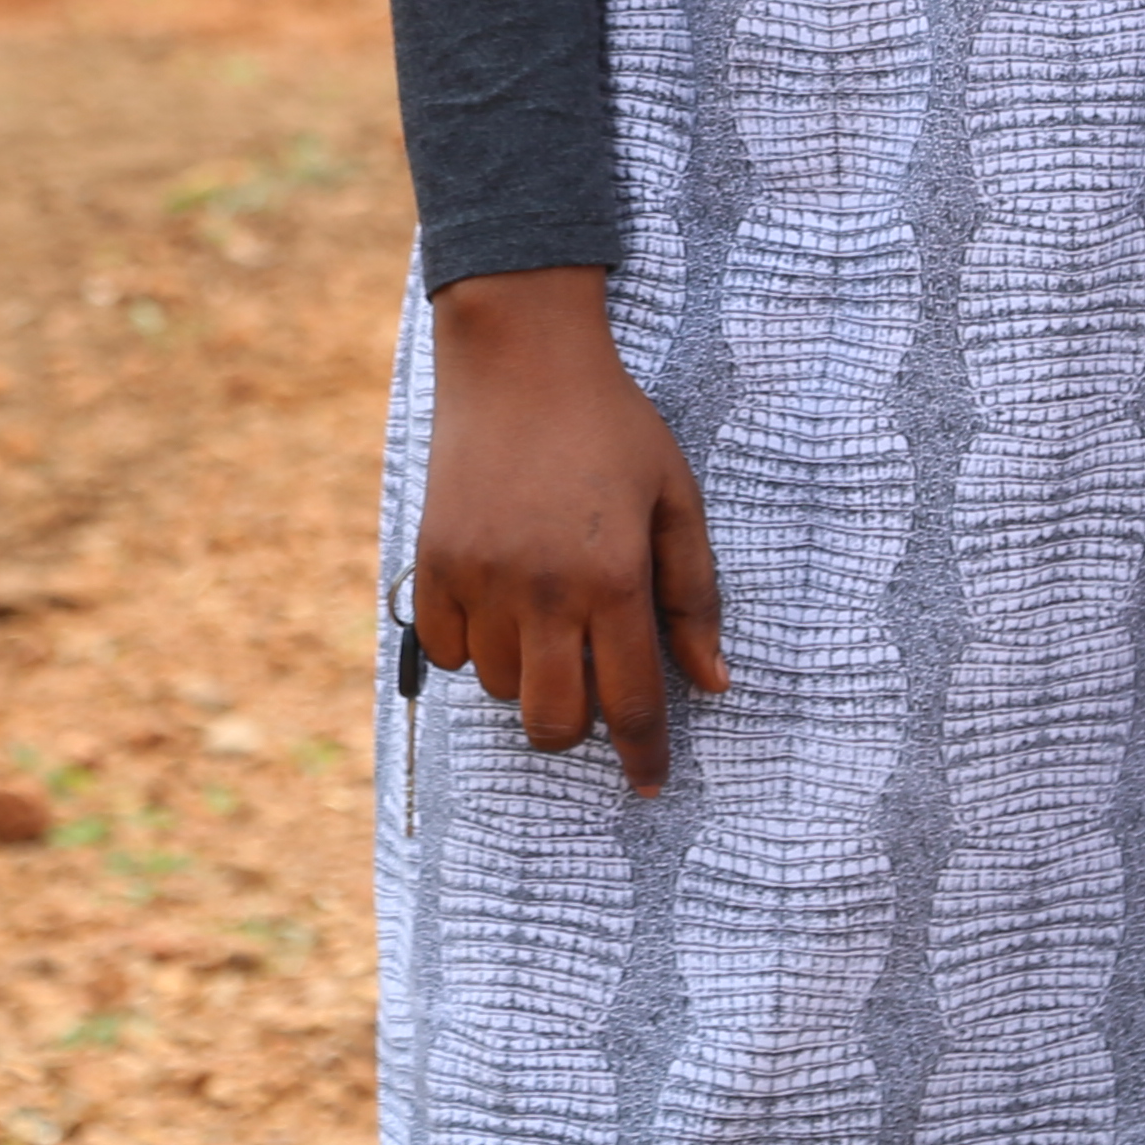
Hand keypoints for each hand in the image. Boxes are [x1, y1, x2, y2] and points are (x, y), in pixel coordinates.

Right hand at [409, 265, 727, 794]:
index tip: (650, 785)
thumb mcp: (676, 499)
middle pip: (554, 721)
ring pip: (500, 687)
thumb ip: (694, 596)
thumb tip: (712, 684)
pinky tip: (500, 602)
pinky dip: (472, 646)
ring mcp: (479, 579)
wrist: (520, 359)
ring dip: (529, 675)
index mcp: (613, 578)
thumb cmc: (612, 426)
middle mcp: (542, 590)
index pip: (633, 701)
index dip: (644, 754)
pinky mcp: (432, 563)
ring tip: (548, 616)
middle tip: (592, 693)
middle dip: (578, 729)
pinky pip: (445, 651)